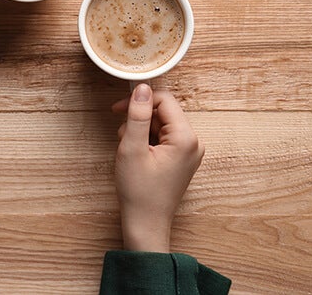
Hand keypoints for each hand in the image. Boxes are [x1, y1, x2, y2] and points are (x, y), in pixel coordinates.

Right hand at [111, 84, 204, 252]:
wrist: (146, 223)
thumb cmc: (139, 191)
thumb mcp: (132, 148)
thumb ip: (137, 115)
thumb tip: (141, 88)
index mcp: (185, 138)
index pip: (164, 100)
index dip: (139, 101)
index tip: (118, 110)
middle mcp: (193, 143)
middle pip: (163, 112)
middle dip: (139, 119)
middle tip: (122, 136)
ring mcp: (189, 152)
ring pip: (161, 124)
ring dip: (140, 130)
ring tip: (129, 150)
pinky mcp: (181, 159)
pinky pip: (163, 138)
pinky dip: (146, 141)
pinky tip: (137, 155)